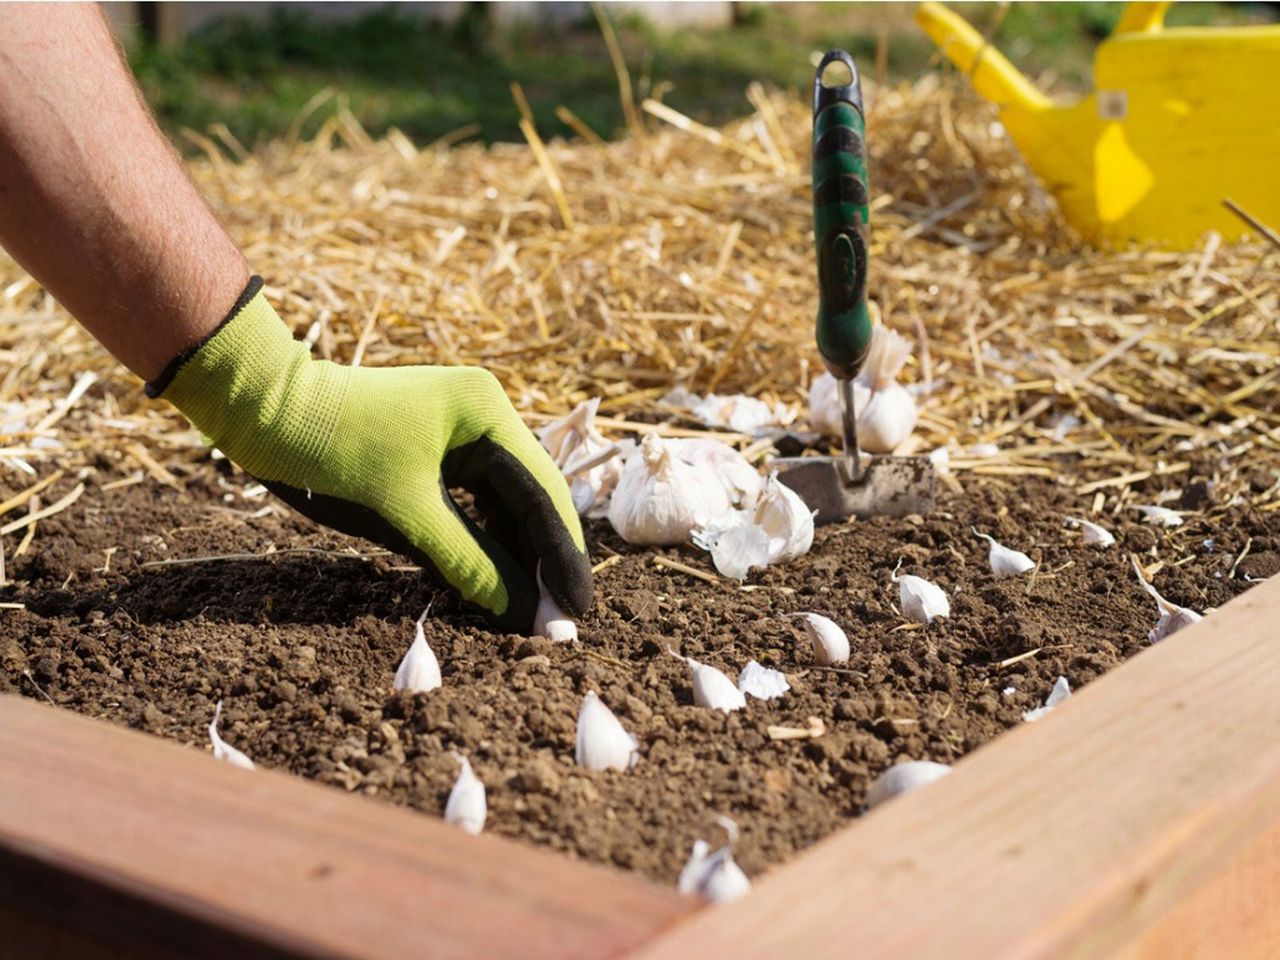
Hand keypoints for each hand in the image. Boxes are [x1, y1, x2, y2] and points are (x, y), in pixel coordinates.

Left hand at [152, 278, 591, 631]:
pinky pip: (474, 502)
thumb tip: (523, 613)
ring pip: (505, 504)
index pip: (541, 493)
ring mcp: (461, 430)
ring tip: (533, 612)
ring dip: (517, 556)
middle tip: (561, 621)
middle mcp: (484, 414)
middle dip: (545, 560)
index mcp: (485, 412)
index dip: (562, 556)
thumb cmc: (331, 452)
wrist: (260, 411)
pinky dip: (484, 542)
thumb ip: (469, 562)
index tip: (576, 611)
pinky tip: (496, 583)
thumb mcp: (404, 514)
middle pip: (531, 498)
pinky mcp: (436, 448)